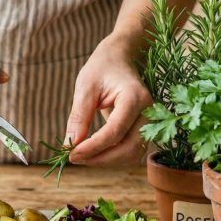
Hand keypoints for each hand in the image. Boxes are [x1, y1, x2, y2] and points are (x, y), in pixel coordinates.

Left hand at [65, 36, 151, 166]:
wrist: (122, 58)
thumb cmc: (103, 68)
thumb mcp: (86, 87)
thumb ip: (79, 117)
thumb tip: (70, 145)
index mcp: (135, 97)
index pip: (115, 131)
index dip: (92, 147)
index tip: (70, 154)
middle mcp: (149, 113)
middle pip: (128, 149)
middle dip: (100, 159)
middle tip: (74, 158)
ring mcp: (150, 123)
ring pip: (132, 156)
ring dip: (107, 162)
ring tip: (82, 155)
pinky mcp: (145, 130)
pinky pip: (131, 153)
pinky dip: (113, 158)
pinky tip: (94, 153)